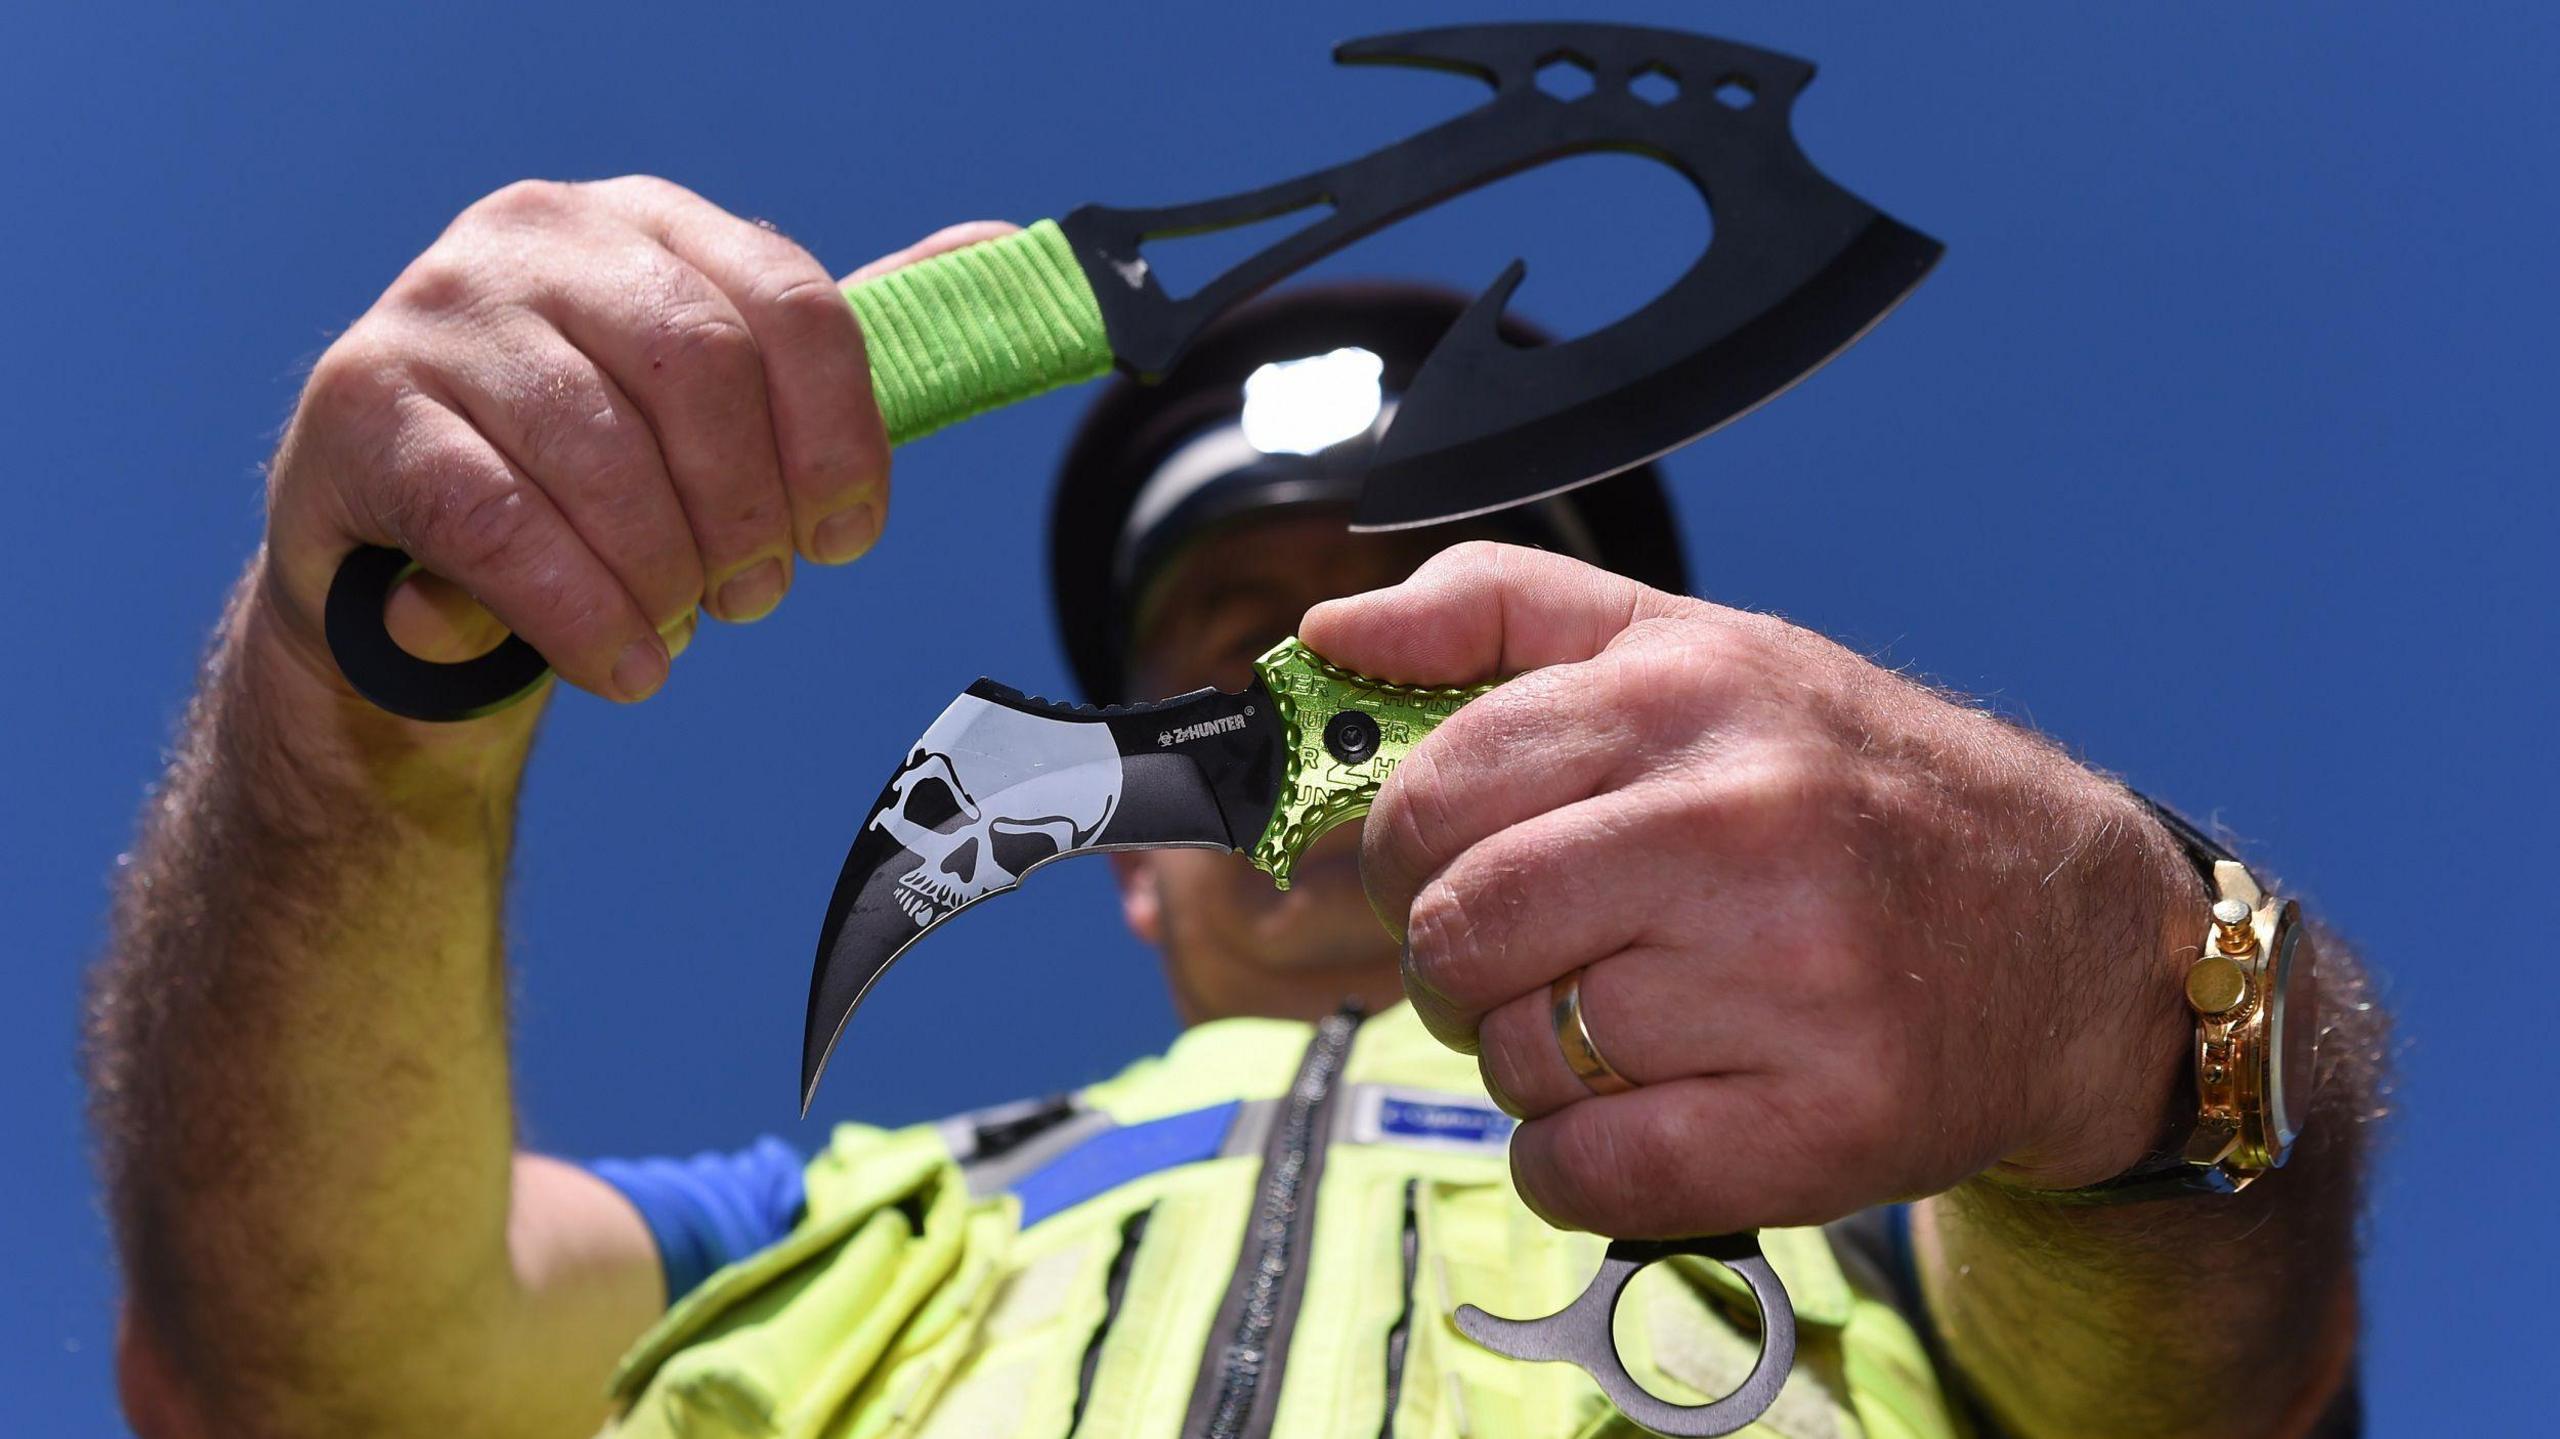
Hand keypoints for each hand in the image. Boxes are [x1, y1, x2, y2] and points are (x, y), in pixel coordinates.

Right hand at [256, 174, 1012, 710]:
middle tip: (752, 596)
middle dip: (748, 512)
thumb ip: (827, 344)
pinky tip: (626, 665)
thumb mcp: (715, 407)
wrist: (408, 572)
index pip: (788, 302)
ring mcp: (435, 313)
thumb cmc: (589, 481)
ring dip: (664, 572)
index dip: (841, 438)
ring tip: (675, 627)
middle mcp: (535, 236)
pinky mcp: (358, 410)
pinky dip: (584, 616)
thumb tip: (994, 246)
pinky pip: (502, 525)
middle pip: (701, 370)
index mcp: (645, 225)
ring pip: (603, 454)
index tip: (846, 541)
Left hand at [1302, 543, 2197, 1237]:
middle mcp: (1738, 824)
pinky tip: (1643, 1113)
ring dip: (1532, 1062)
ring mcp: (1790, 979)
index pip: (1431, 791)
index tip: (1435, 871)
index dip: (1399, 851)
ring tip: (1624, 1024)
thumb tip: (1329, 629)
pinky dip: (1573, 1164)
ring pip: (1519, 1059)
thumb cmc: (1855, 785)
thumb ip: (1501, 610)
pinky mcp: (1827, 1122)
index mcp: (1686, 695)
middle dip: (1453, 966)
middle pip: (1460, 934)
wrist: (2077, 935)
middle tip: (1516, 964)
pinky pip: (1588, 1172)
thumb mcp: (1696, 647)